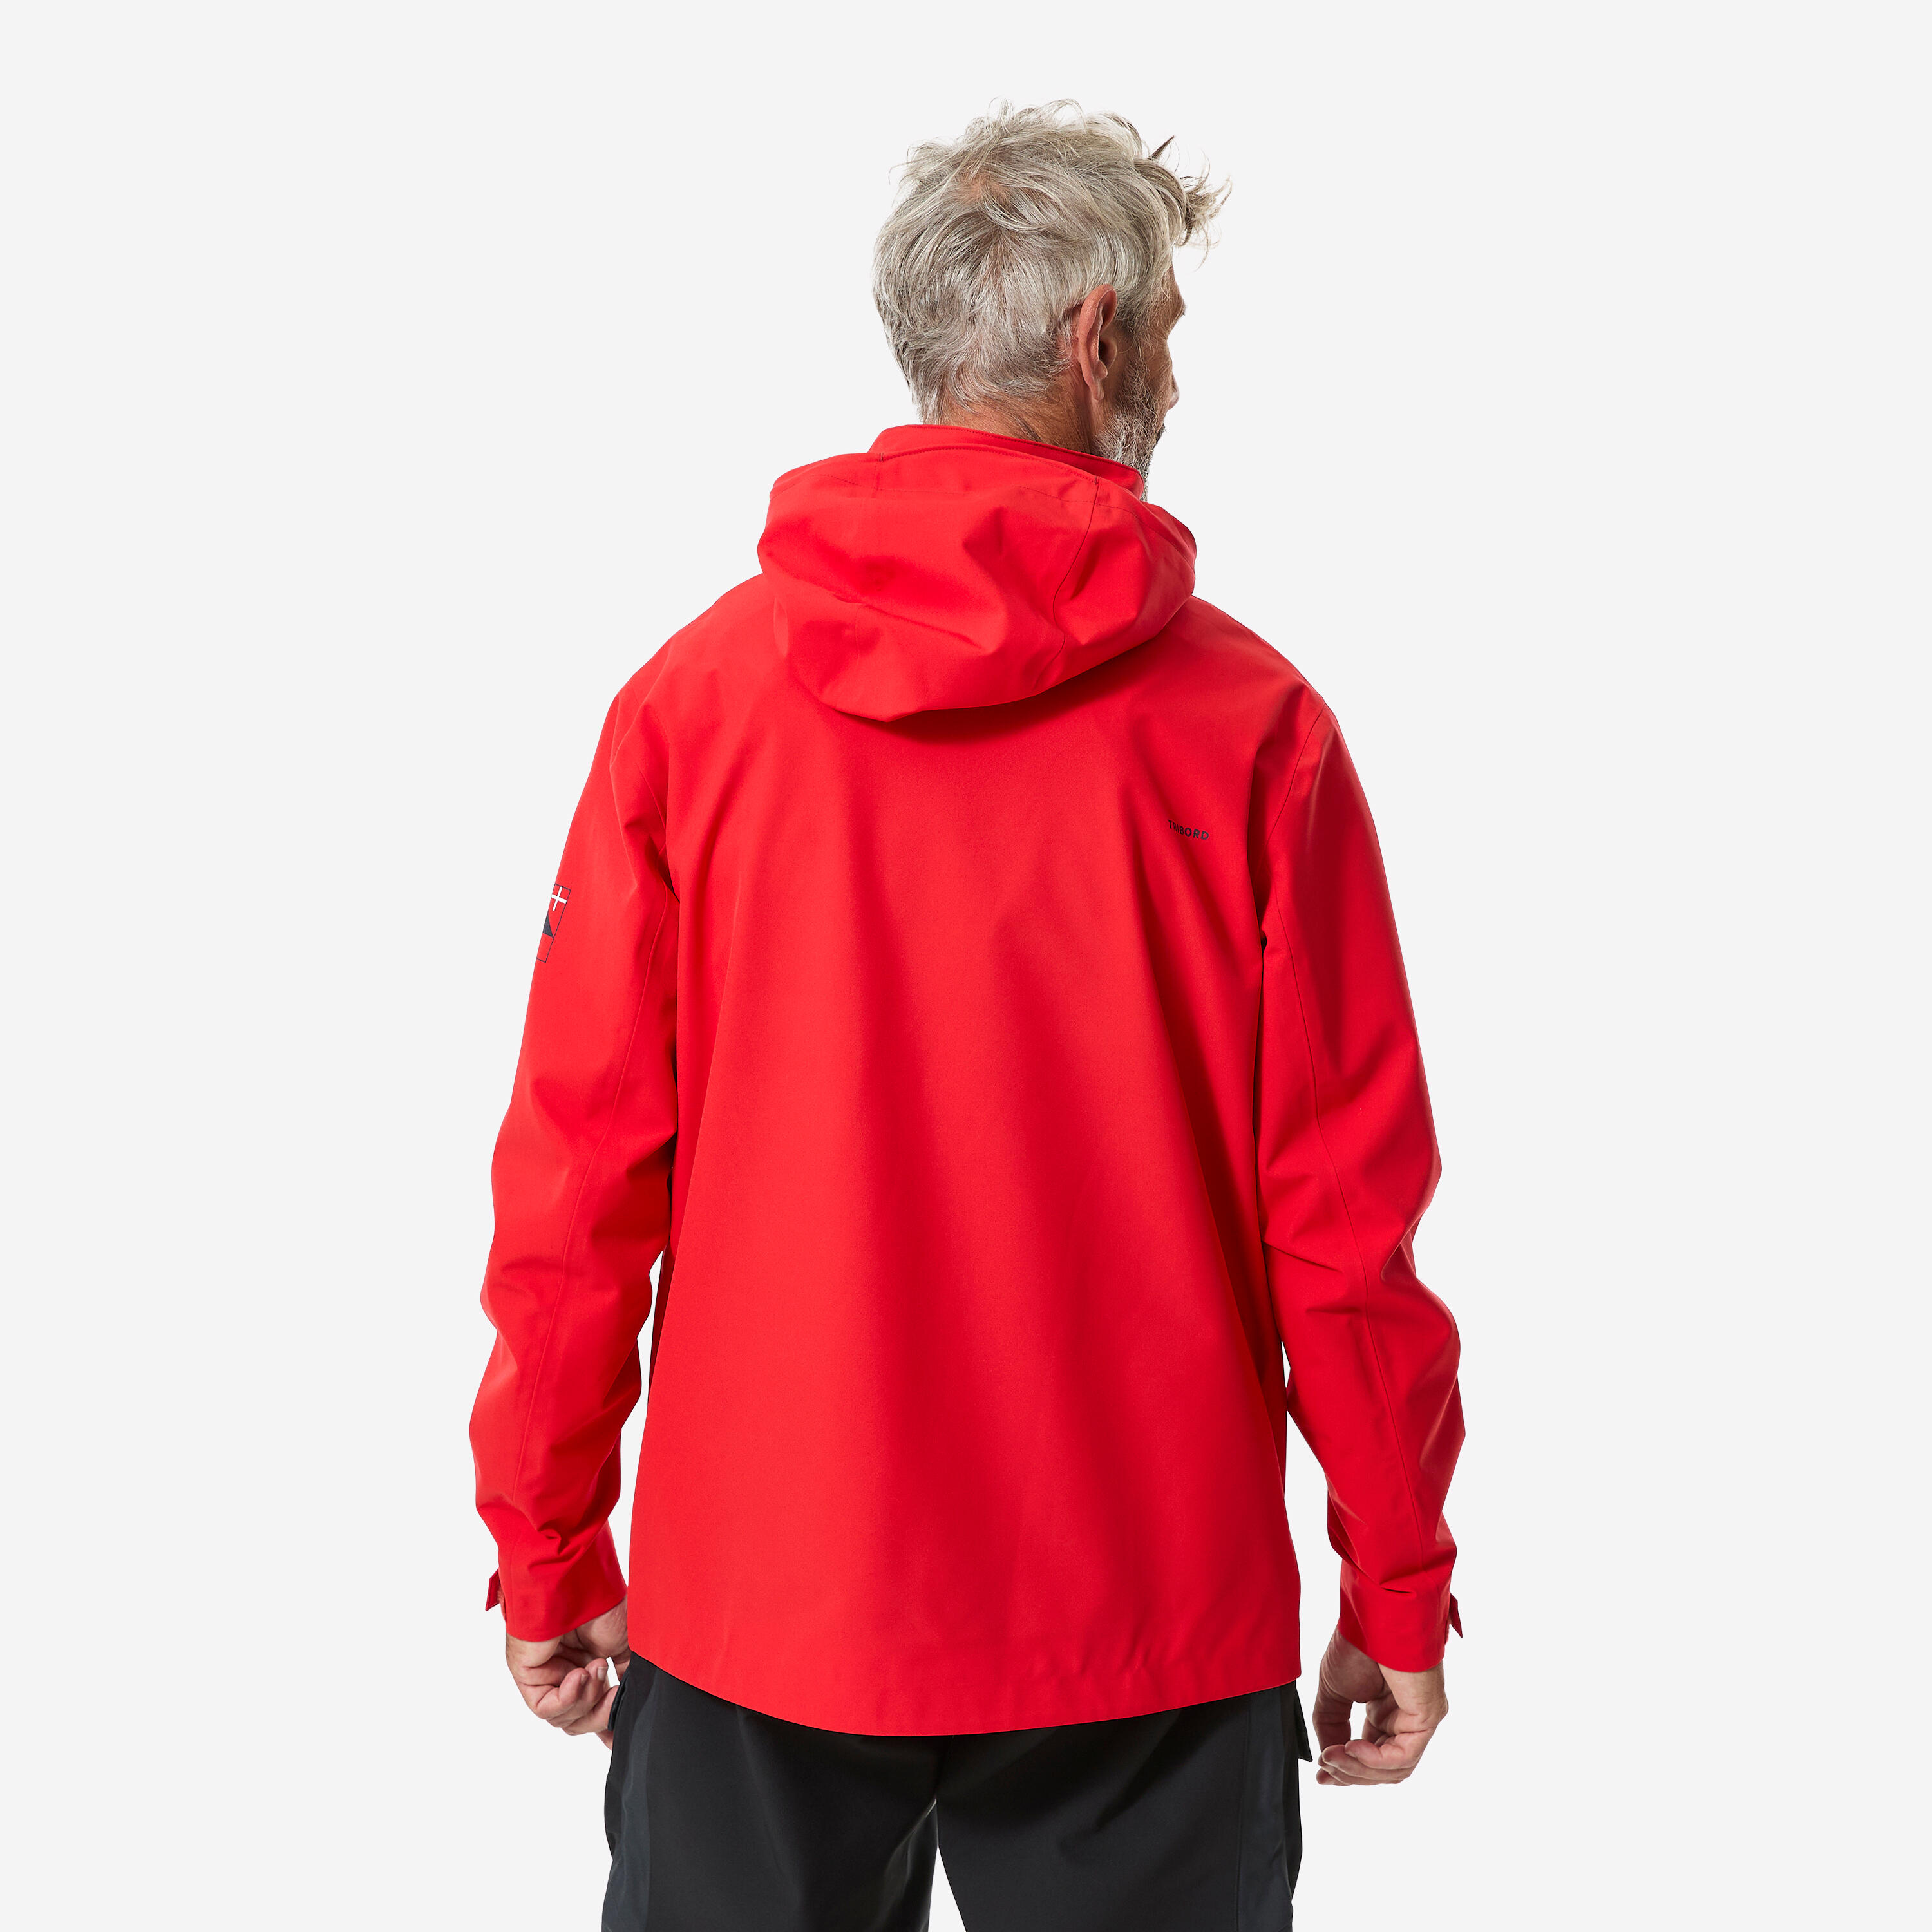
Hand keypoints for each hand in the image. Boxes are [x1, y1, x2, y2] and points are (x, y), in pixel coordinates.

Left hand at [505, 1598, 630, 1747]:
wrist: (579, 1581)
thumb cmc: (602, 1602)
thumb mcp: (626, 1646)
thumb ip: (627, 1677)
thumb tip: (631, 1706)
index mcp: (586, 1664)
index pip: (591, 1709)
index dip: (606, 1725)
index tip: (620, 1737)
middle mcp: (563, 1672)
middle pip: (578, 1720)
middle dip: (600, 1713)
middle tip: (615, 1693)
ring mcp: (544, 1674)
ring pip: (563, 1718)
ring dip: (586, 1699)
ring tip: (596, 1667)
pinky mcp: (526, 1674)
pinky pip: (544, 1708)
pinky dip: (567, 1699)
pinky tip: (580, 1676)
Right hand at [1310, 1627, 1446, 1785]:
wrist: (1372, 1616)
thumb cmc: (1357, 1643)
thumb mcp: (1333, 1691)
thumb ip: (1330, 1726)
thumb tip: (1330, 1758)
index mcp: (1386, 1712)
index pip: (1372, 1756)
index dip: (1346, 1770)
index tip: (1321, 1774)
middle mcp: (1406, 1719)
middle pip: (1383, 1768)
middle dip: (1351, 1774)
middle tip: (1325, 1771)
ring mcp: (1419, 1720)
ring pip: (1394, 1769)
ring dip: (1359, 1770)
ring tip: (1332, 1758)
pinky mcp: (1427, 1717)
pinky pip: (1403, 1755)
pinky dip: (1375, 1760)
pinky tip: (1351, 1748)